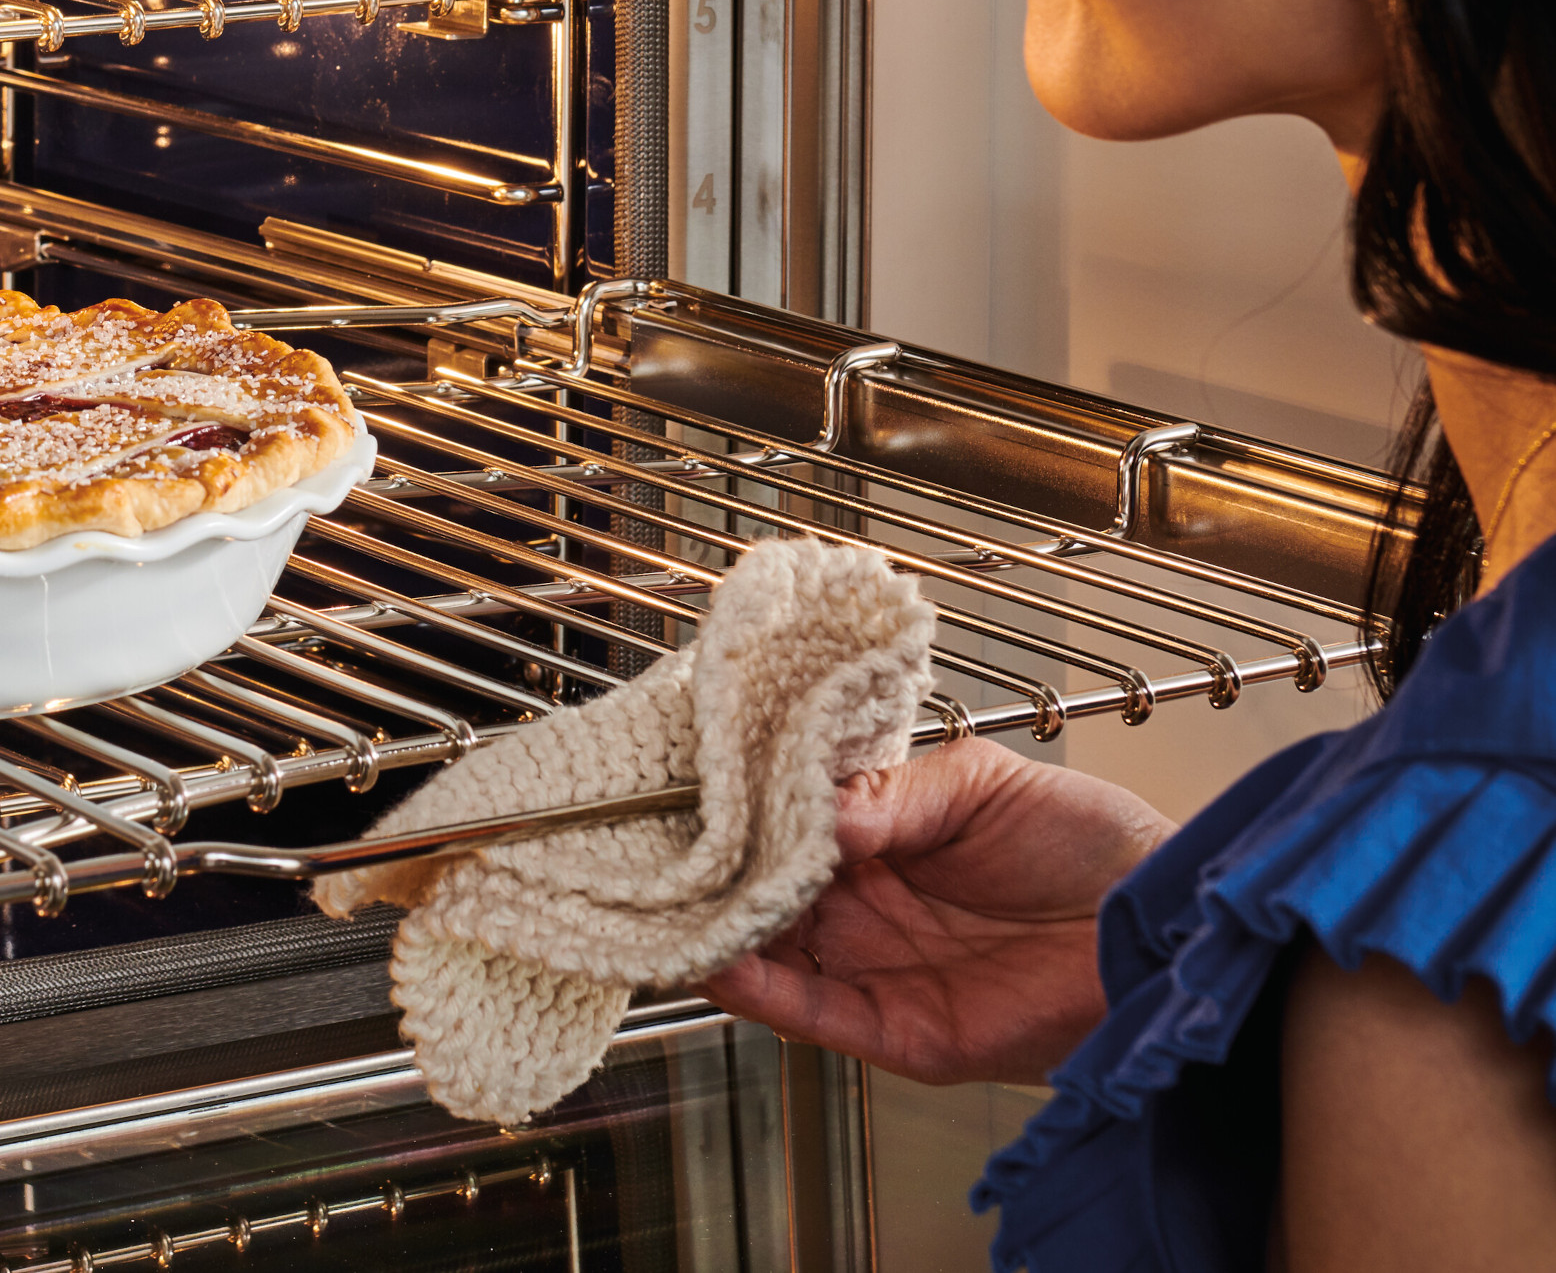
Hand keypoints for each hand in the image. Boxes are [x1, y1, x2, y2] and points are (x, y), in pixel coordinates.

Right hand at [703, 738, 1170, 1084]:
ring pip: (771, 955)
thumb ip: (899, 797)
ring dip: (719, 934)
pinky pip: (816, 1014)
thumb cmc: (1094, 844)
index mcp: (882, 834)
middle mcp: (869, 902)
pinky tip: (723, 960)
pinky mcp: (903, 1030)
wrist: (1166, 925)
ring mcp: (880, 966)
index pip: (784, 823)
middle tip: (651, 853)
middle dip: (709, 875)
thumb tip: (819, 811)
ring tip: (668, 907)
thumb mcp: (985, 785)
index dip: (735, 809)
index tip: (684, 791)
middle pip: (763, 892)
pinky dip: (762, 992)